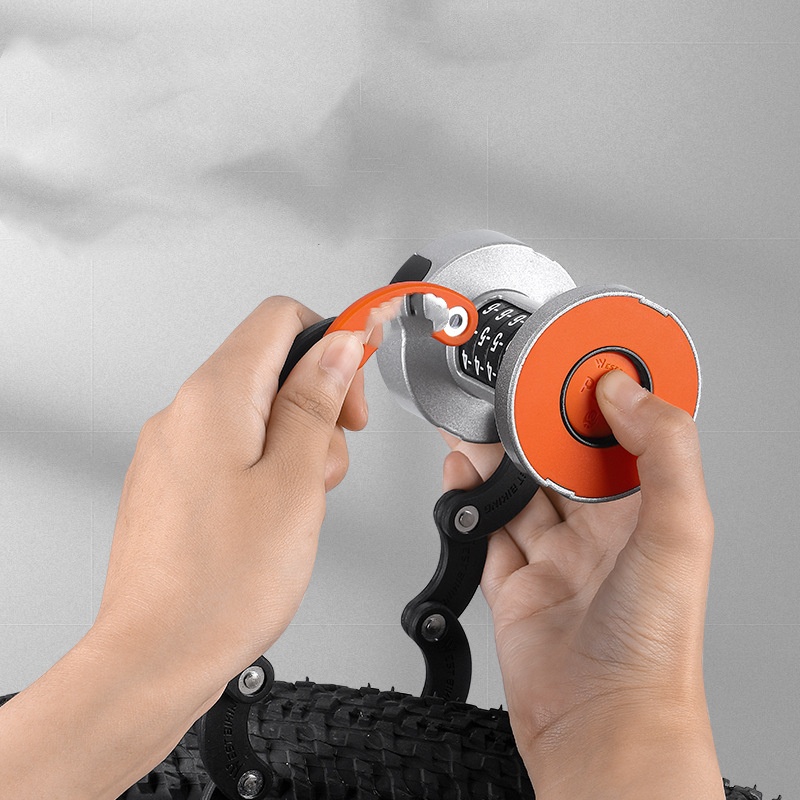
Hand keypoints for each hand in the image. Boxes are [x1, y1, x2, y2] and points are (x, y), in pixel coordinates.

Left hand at [91, 295, 367, 707]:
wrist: (158, 656)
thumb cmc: (223, 583)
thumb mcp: (297, 479)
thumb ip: (318, 401)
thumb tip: (339, 345)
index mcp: (215, 397)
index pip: (281, 319)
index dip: (334, 335)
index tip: (365, 360)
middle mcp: (183, 413)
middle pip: (271, 364)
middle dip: (319, 398)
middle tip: (337, 450)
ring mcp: (173, 448)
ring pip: (256, 410)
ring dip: (297, 439)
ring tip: (304, 498)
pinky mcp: (173, 481)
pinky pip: (232, 447)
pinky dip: (267, 464)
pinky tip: (275, 514)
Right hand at [440, 369, 722, 797]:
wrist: (602, 725)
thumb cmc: (653, 645)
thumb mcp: (678, 531)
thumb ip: (662, 452)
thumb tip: (626, 392)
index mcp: (645, 514)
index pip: (620, 439)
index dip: (596, 401)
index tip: (571, 368)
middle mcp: (600, 534)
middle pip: (557, 461)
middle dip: (529, 426)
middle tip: (505, 394)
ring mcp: (555, 559)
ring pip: (517, 491)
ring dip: (492, 457)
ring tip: (470, 428)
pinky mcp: (515, 585)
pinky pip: (485, 531)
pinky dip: (467, 501)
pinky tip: (459, 478)